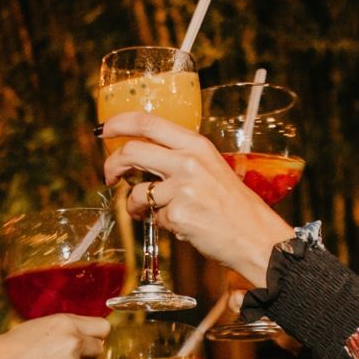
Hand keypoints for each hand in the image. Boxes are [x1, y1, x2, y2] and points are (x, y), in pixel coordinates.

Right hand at [0, 314, 108, 358]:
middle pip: (99, 349)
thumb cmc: (7, 352)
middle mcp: (73, 341)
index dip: (95, 337)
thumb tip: (83, 336)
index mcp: (64, 322)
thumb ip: (62, 331)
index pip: (103, 327)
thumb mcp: (35, 329)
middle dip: (86, 357)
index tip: (87, 343)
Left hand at [98, 112, 294, 287]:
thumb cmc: (232, 205)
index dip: (118, 123)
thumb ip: (179, 158)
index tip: (103, 130)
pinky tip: (178, 224)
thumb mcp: (210, 168)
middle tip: (110, 176)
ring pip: (135, 192)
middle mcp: (188, 162)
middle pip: (131, 152)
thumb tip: (141, 158)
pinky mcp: (177, 215)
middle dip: (111, 165)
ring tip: (146, 212)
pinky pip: (152, 217)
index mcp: (196, 145)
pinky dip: (158, 223)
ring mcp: (182, 189)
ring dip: (133, 205)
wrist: (255, 235)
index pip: (147, 122)